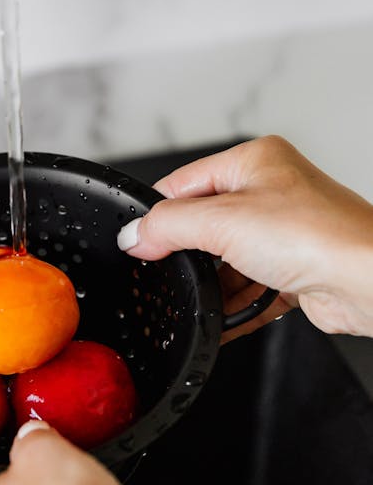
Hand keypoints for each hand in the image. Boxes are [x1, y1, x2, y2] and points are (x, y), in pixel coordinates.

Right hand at [118, 135, 372, 339]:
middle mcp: (272, 192)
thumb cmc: (318, 236)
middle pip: (205, 225)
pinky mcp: (296, 273)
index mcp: (254, 161)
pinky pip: (251, 292)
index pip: (184, 182)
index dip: (157, 213)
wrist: (370, 281)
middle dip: (187, 255)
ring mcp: (286, 234)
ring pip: (228, 262)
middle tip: (165, 273)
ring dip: (212, 286)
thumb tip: (134, 235)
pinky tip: (220, 323)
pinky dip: (234, 309)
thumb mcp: (222, 221)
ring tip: (197, 300)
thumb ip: (168, 226)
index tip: (135, 241)